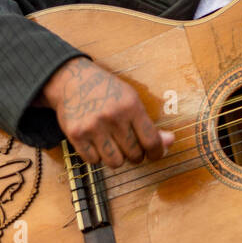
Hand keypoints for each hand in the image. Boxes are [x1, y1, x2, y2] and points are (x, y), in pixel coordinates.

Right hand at [41, 58, 173, 167]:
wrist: (72, 80)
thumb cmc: (107, 91)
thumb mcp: (131, 100)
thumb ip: (150, 124)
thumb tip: (170, 142)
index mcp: (131, 106)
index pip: (151, 141)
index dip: (157, 153)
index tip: (155, 154)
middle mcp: (113, 117)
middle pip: (134, 155)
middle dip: (136, 154)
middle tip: (131, 146)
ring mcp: (93, 127)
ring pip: (115, 162)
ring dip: (117, 158)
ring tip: (114, 146)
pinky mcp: (76, 135)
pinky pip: (93, 161)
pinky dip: (97, 157)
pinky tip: (97, 143)